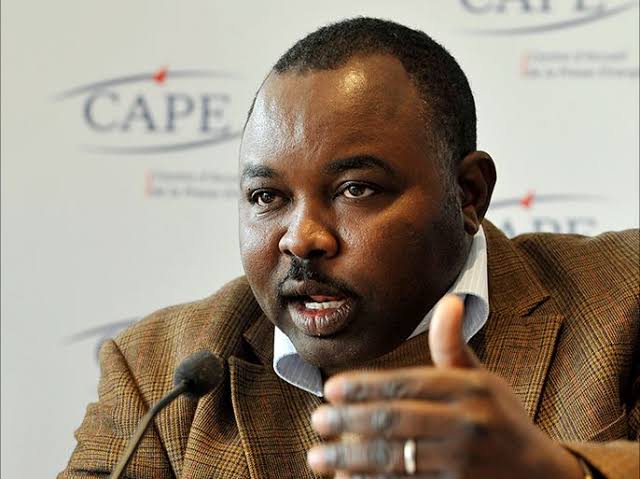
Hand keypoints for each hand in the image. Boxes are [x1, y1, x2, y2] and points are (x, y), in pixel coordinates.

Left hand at [307, 295, 583, 478]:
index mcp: (469, 389)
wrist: (541, 476)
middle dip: (349, 422)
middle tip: (317, 421)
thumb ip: (453, 346)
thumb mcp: (483, 379)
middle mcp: (467, 424)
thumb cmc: (502, 418)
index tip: (330, 389)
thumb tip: (449, 299)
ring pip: (395, 459)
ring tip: (318, 457)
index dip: (364, 387)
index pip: (406, 384)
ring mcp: (462, 463)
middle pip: (395, 421)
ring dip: (350, 459)